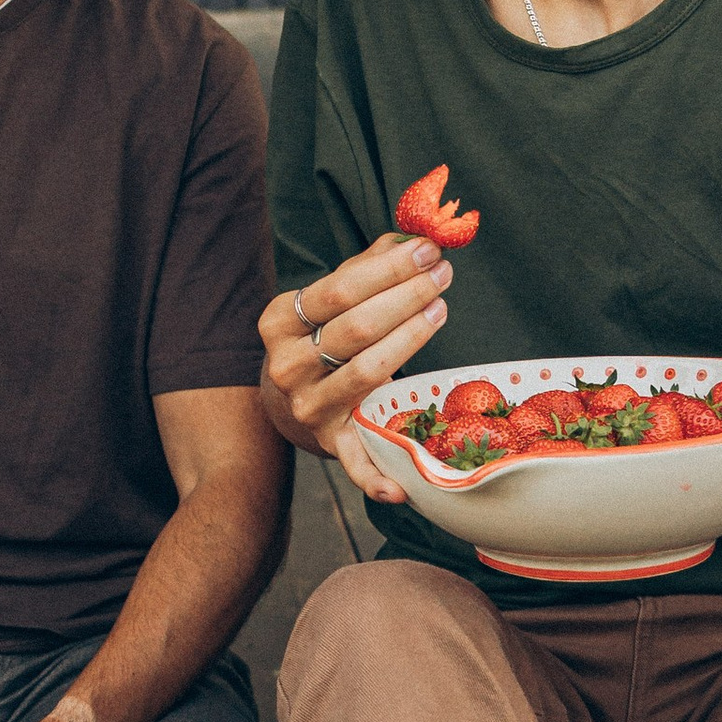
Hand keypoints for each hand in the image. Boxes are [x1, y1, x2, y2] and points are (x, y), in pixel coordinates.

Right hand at [258, 236, 450, 501]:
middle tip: (443, 276)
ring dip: (411, 341)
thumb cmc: (320, 336)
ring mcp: (307, 408)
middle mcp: (286, 366)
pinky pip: (354, 463)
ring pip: (367, 373)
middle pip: (355, 327)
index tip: (429, 250)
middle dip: (406, 297)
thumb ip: (368, 265)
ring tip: (441, 311)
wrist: (287, 399)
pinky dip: (377, 480)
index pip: (337, 288)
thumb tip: (416, 231)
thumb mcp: (329, 299)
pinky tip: (404, 490)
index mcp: (279, 321)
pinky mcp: (329, 443)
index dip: (387, 268)